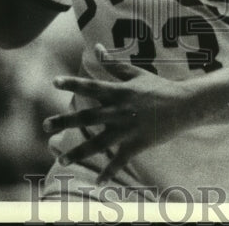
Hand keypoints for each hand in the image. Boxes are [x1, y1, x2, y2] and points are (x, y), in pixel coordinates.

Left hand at [43, 43, 193, 182]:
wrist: (183, 105)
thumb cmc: (159, 87)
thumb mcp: (136, 73)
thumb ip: (114, 64)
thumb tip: (97, 47)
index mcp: (119, 91)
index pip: (91, 86)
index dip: (72, 83)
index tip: (54, 82)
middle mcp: (119, 110)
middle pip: (87, 117)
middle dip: (64, 121)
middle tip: (44, 125)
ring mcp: (127, 129)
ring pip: (98, 143)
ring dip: (78, 152)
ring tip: (61, 160)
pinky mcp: (137, 144)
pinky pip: (120, 160)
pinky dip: (109, 172)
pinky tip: (98, 182)